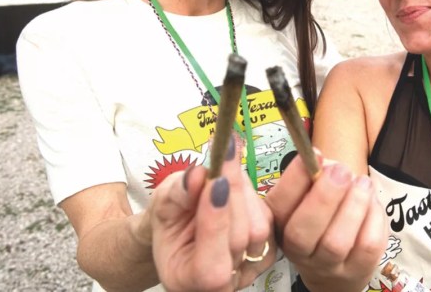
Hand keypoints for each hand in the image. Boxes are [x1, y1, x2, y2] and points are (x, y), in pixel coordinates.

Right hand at [149, 137, 275, 291]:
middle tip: (226, 151)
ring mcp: (250, 269)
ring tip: (224, 168)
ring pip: (258, 227)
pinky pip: (268, 219)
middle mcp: (224, 284)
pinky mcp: (269, 250)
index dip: (215, 221)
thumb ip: (176, 195)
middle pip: (239, 239)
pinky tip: (235, 183)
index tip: (217, 181)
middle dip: (232, 192)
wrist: (183, 229)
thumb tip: (197, 176)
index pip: (210, 264)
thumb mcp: (161, 206)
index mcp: (188, 282)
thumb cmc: (169, 221)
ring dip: (243, 190)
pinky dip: (252, 195)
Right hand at [266, 152, 386, 291]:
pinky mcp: (357, 271)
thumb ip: (314, 177)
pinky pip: (367, 246)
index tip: (315, 154)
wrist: (333, 267)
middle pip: (303, 232)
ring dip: (353, 206)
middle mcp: (298, 250)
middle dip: (324, 197)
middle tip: (341, 171)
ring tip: (363, 183)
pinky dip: (373, 219)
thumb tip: (324, 162)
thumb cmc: (320, 217)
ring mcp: (327, 265)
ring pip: (337, 242)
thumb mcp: (309, 196)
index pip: (278, 206)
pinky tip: (372, 203)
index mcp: (280, 224)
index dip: (294, 179)